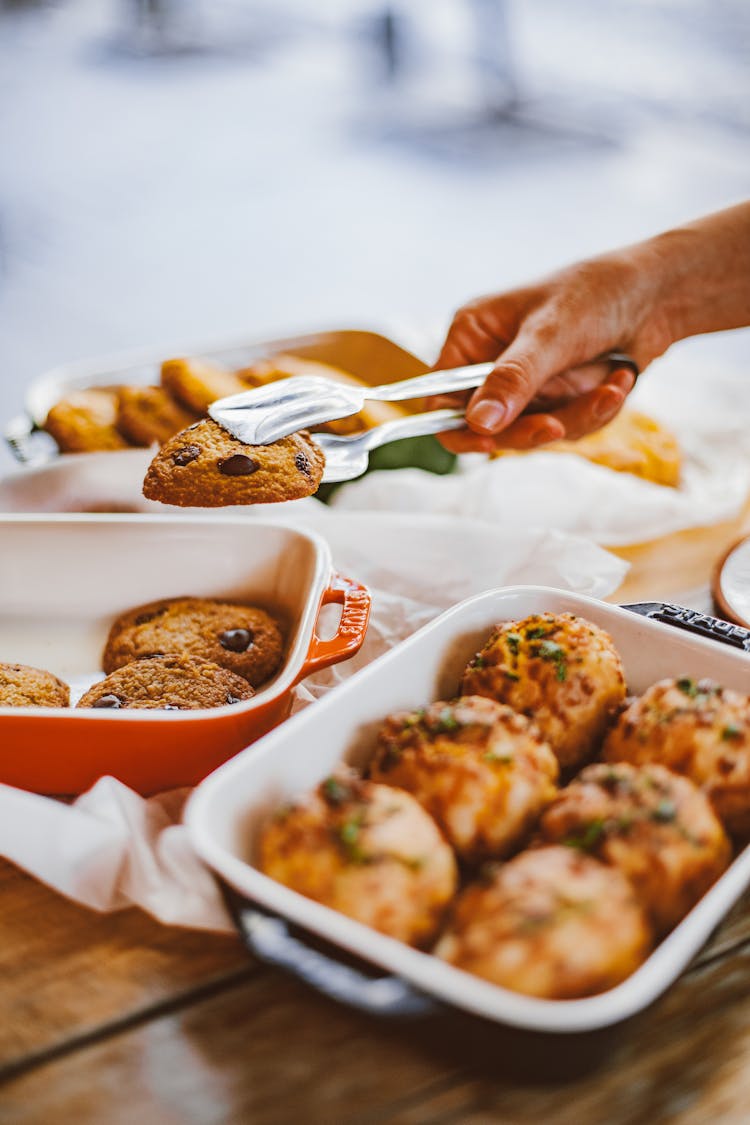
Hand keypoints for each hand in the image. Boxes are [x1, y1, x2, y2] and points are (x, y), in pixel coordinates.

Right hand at [429, 249, 673, 452]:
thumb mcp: (551, 334)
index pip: (440, 397)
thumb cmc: (596, 292)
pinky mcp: (559, 402)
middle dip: (530, 428)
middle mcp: (492, 365)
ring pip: (533, 433)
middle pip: (488, 427)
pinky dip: (597, 411)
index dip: (456, 426)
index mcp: (472, 337)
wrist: (659, 293)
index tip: (486, 442)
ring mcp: (527, 387)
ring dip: (577, 415)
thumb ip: (513, 379)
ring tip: (613, 382)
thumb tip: (478, 422)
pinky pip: (567, 429)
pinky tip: (618, 380)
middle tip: (557, 426)